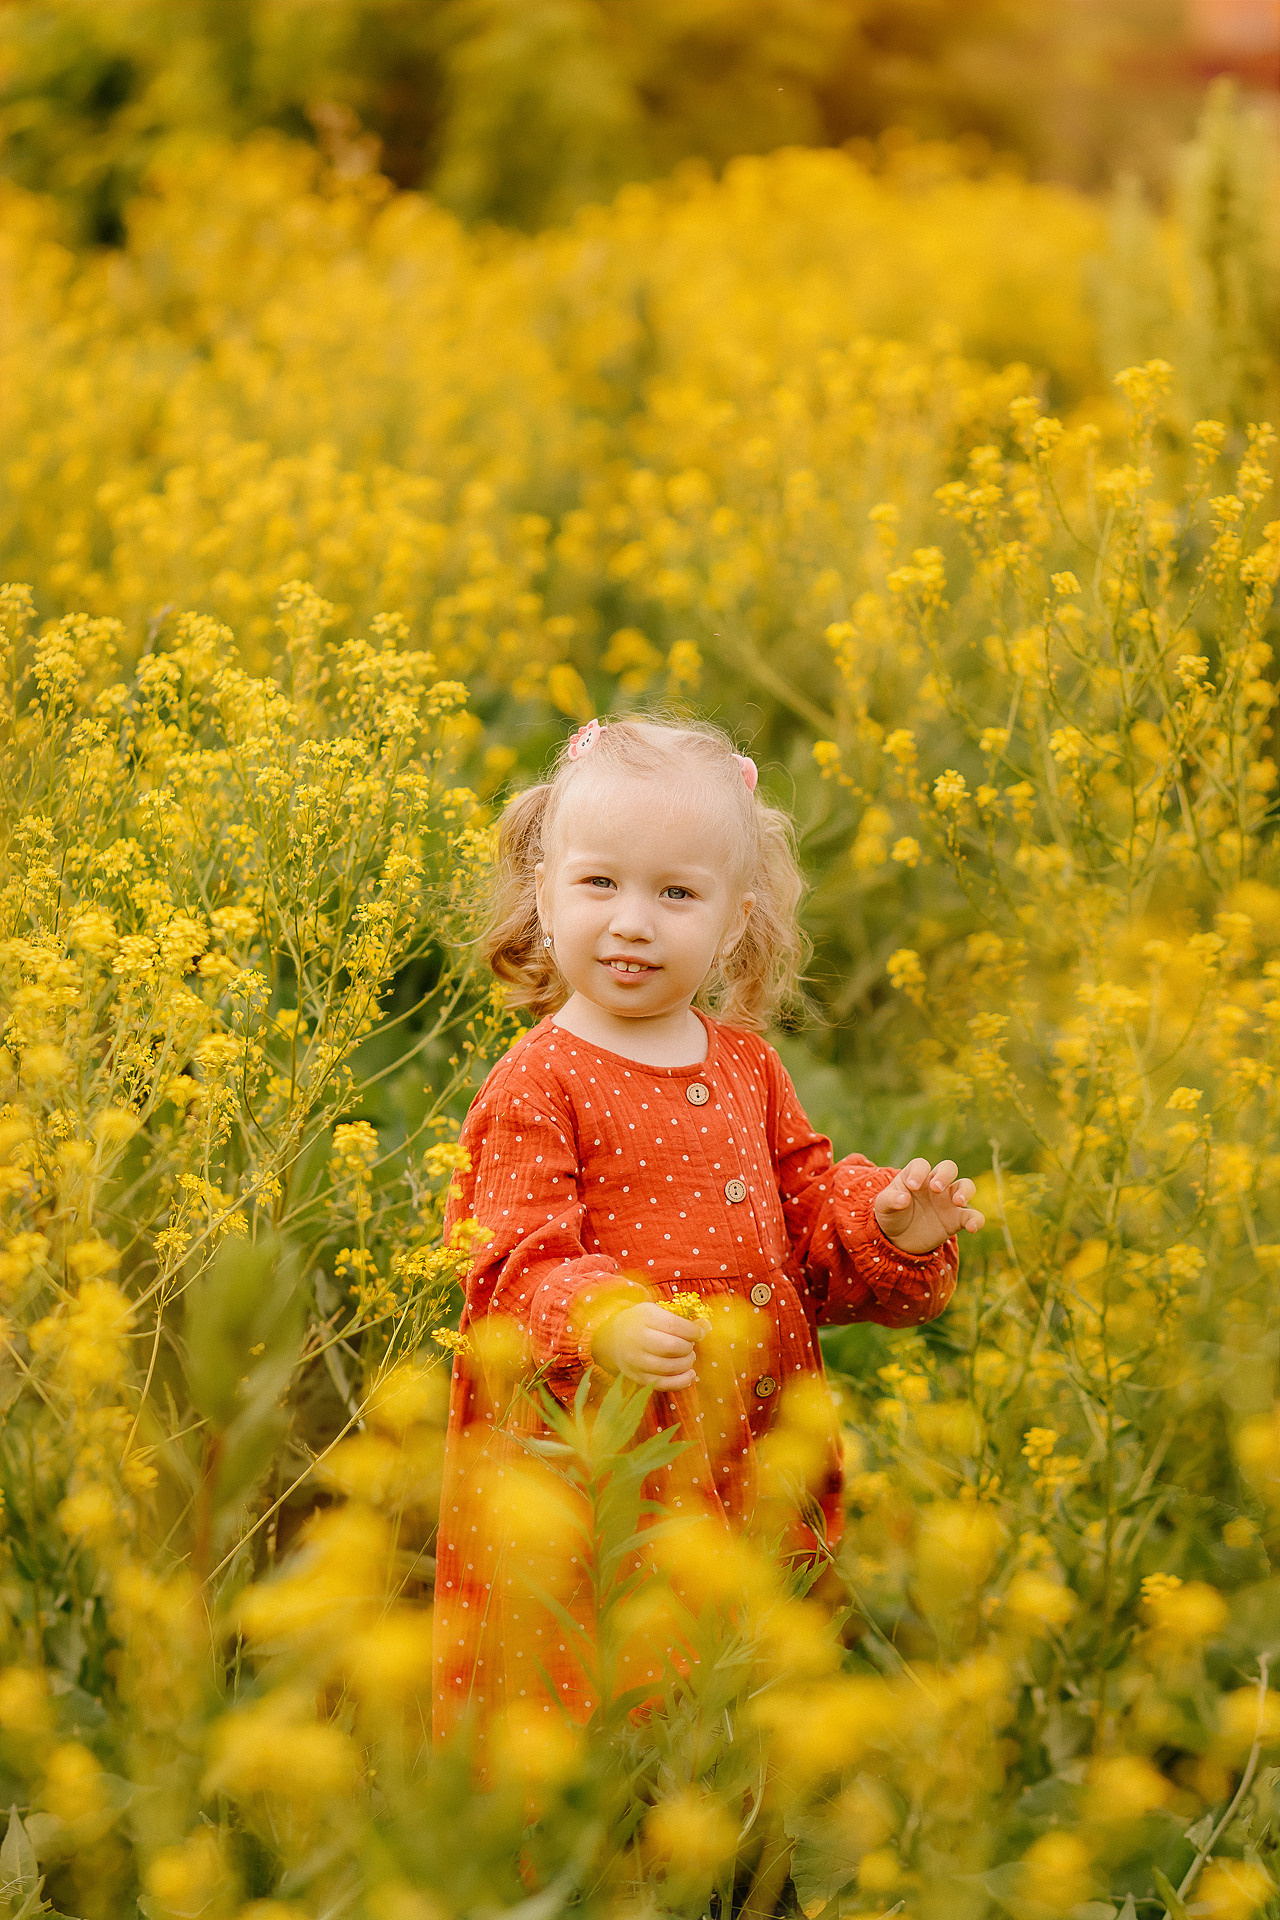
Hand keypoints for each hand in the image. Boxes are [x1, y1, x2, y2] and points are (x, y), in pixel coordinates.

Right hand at [592, 1303, 706, 1390]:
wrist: (612, 1338)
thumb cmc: (642, 1323)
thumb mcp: (657, 1313)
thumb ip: (682, 1320)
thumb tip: (706, 1327)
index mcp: (644, 1317)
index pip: (674, 1325)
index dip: (693, 1331)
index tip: (699, 1333)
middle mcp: (637, 1339)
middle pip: (672, 1347)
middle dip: (689, 1347)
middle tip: (690, 1346)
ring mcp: (636, 1361)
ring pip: (669, 1367)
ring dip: (687, 1363)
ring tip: (688, 1357)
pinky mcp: (638, 1378)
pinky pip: (664, 1384)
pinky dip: (682, 1381)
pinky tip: (690, 1374)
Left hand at [873, 1158, 984, 1254]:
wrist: (898, 1240)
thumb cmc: (891, 1215)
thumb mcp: (883, 1207)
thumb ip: (890, 1200)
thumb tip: (904, 1199)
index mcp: (915, 1176)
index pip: (921, 1165)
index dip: (918, 1172)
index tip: (913, 1187)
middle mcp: (934, 1184)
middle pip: (948, 1167)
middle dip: (945, 1174)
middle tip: (936, 1188)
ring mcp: (947, 1201)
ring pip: (965, 1185)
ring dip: (966, 1190)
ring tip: (958, 1201)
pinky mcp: (956, 1219)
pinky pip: (972, 1215)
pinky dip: (976, 1220)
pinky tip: (972, 1228)